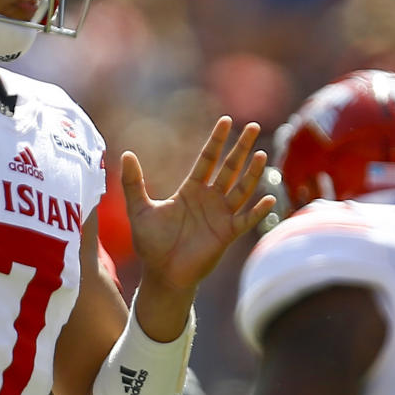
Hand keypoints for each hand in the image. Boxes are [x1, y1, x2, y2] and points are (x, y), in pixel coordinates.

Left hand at [122, 117, 274, 292]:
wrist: (162, 273)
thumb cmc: (151, 243)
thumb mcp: (139, 209)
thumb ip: (133, 183)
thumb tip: (126, 154)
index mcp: (191, 190)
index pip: (207, 159)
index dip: (217, 141)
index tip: (226, 120)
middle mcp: (209, 199)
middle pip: (229, 168)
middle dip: (240, 148)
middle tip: (253, 127)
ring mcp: (221, 216)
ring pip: (241, 189)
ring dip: (252, 174)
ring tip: (260, 155)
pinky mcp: (227, 234)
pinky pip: (246, 220)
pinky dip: (258, 210)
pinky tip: (268, 198)